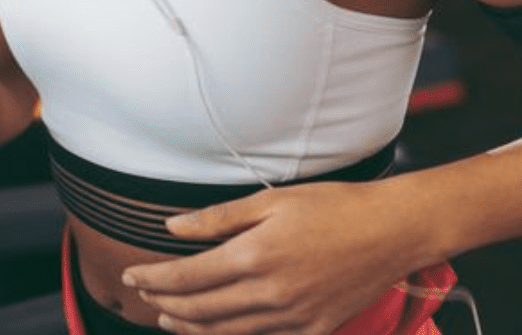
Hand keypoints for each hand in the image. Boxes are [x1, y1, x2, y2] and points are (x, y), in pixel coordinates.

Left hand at [123, 179, 429, 334]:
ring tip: (168, 319)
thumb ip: (219, 217)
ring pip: (228, 332)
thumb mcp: (270, 200)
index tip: (132, 276)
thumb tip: (173, 225)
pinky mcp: (314, 329)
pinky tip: (218, 329)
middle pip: (201, 309)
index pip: (188, 278)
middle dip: (165, 304)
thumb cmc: (331, 206)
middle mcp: (270, 294)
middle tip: (142, 296)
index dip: (154, 280)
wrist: (390, 231)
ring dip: (192, 327)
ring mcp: (293, 318)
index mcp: (254, 257)